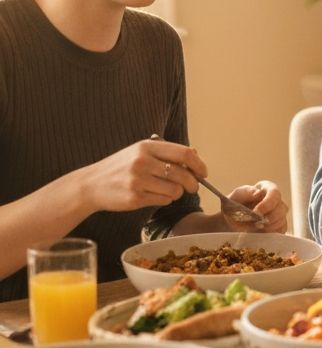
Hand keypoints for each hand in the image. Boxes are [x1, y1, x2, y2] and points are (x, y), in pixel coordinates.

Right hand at [78, 137, 203, 213]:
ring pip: (175, 190)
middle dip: (193, 183)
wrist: (91, 184)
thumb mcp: (141, 152)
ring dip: (177, 193)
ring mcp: (138, 180)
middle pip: (183, 174)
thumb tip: (195, 154)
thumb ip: (166, 153)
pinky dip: (165, 200)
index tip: (203, 173)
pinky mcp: (135, 198)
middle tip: (193, 187)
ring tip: (168, 190)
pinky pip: (164, 201)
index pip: (184, 154)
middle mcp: (143, 161)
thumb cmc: (120, 167)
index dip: (199, 165)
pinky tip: (155, 195)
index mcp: (147, 147)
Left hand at [222, 181, 287, 232]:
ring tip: (257, 228)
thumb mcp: (235, 196)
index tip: (256, 213)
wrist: (232, 220)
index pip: (274, 193)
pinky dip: (272, 232)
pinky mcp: (279, 225)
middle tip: (256, 224)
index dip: (267, 204)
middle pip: (281, 208)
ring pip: (282, 220)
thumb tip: (257, 193)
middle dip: (269, 218)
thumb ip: (245, 192)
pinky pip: (281, 230)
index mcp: (266, 189)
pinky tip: (261, 232)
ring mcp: (279, 213)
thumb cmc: (234, 205)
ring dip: (270, 226)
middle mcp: (275, 200)